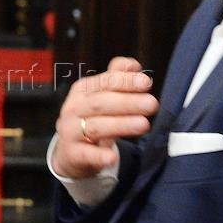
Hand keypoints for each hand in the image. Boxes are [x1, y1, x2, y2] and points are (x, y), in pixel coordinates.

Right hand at [51, 56, 157, 178]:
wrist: (71, 151)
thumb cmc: (92, 119)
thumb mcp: (102, 96)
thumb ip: (117, 78)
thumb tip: (134, 65)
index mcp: (83, 90)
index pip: (105, 82)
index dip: (126, 81)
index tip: (146, 83)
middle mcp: (74, 109)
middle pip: (101, 103)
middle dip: (128, 103)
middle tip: (151, 104)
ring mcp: (70, 132)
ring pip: (95, 127)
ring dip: (120, 125)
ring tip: (143, 124)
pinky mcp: (72, 154)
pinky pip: (86, 155)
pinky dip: (99, 156)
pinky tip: (112, 157)